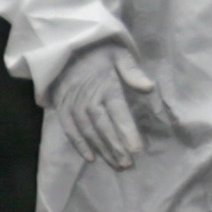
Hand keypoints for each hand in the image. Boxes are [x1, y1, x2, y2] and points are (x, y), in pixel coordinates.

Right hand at [53, 48, 168, 170]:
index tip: (137, 149)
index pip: (118, 111)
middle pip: (103, 126)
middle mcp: (88, 98)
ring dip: (102, 150)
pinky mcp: (62, 108)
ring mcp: (73, 104)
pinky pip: (70, 130)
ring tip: (116, 164)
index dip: (127, 131)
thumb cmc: (98, 53)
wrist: (65, 48)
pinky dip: (79, 145)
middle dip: (116, 147)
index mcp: (106, 85)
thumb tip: (149, 87)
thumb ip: (132, 71)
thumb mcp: (118, 53)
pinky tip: (91, 158)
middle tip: (128, 164)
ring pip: (88, 132)